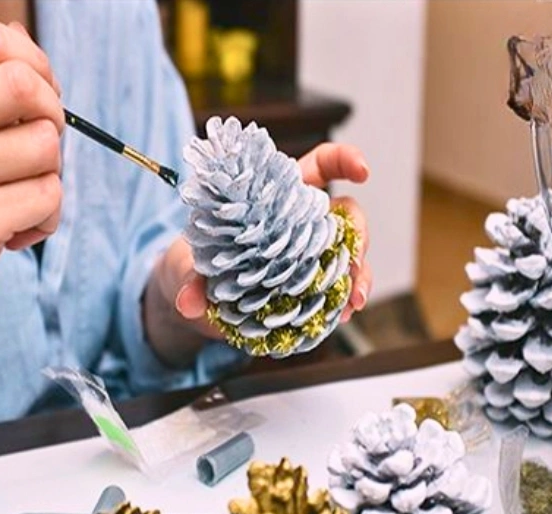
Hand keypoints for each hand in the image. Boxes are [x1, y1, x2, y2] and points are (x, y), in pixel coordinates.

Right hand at [0, 20, 63, 391]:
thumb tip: (23, 44)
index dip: (35, 64)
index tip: (36, 102)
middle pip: (27, 86)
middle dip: (53, 118)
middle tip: (36, 152)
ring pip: (48, 147)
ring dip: (49, 179)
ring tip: (16, 202)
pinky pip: (49, 198)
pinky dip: (45, 219)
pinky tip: (13, 233)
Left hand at [144, 143, 370, 367]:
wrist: (199, 300)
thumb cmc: (198, 265)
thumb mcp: (190, 267)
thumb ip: (191, 280)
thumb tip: (188, 302)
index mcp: (278, 197)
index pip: (319, 166)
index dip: (344, 160)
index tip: (362, 170)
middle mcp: (302, 222)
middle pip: (347, 214)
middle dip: (359, 235)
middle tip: (353, 262)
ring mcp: (311, 255)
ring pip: (351, 254)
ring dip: (359, 275)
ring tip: (353, 300)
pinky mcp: (311, 287)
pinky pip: (340, 289)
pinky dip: (346, 301)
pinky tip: (344, 314)